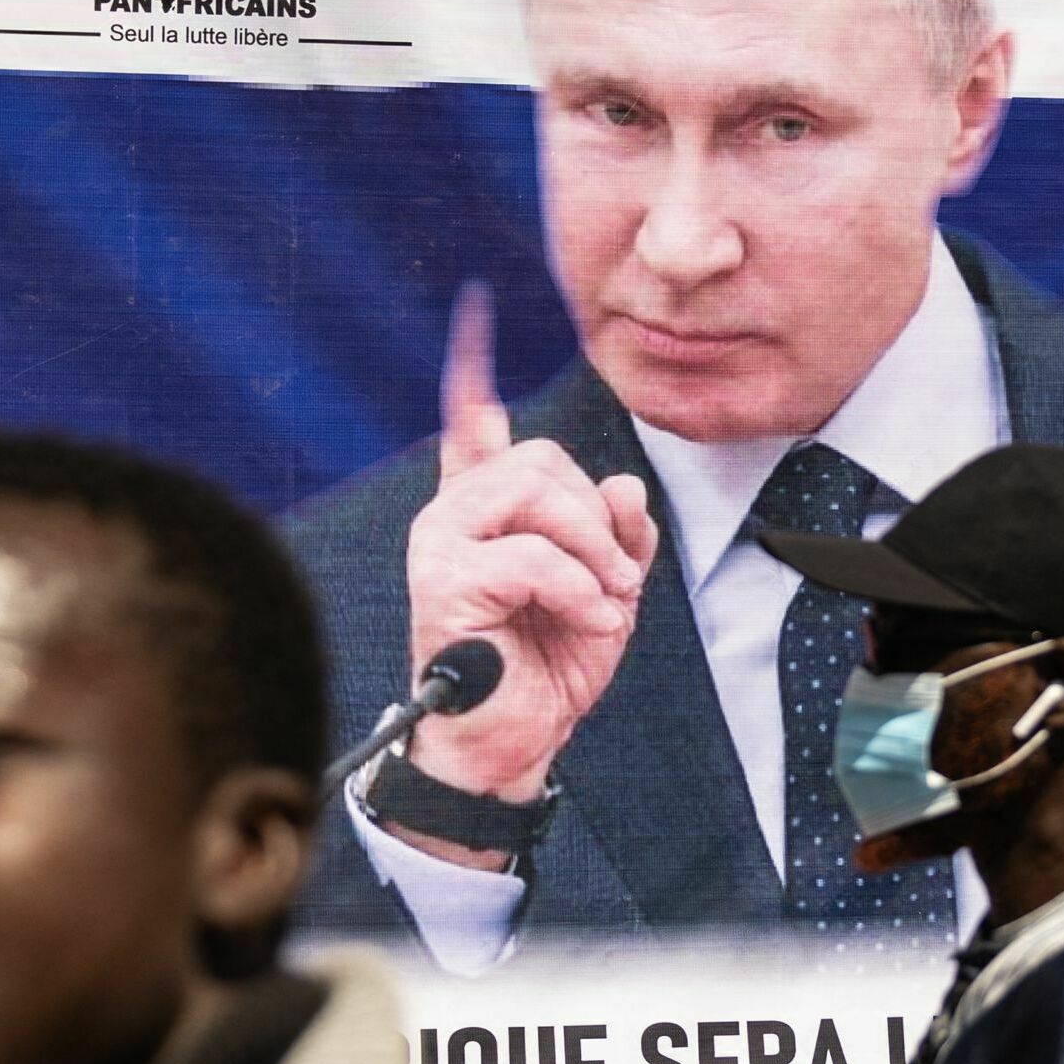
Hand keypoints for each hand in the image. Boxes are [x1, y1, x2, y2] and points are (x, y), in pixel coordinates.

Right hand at [394, 284, 657, 848]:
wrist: (513, 744)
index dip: (471, 379)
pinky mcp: (443, 581)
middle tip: (614, 580)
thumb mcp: (605, 592)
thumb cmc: (547, 669)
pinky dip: (579, 589)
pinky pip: (533, 554)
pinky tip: (586, 621)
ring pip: (537, 495)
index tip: (471, 319)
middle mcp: (454, 515)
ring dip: (593, 552)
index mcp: (485, 511)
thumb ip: (618, 535)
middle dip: (597, 518)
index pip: (472, 430)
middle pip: (542, 460)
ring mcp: (440, 543)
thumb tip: (623, 482)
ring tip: (604, 602)